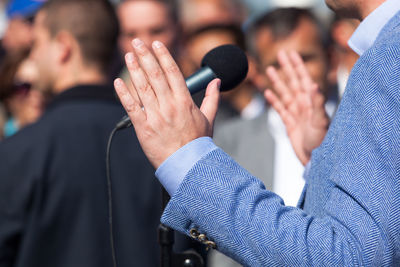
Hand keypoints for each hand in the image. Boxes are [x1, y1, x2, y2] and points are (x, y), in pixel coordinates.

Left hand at [114, 39, 220, 168]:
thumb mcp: (209, 119)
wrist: (188, 166)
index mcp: (185, 102)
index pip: (173, 73)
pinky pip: (132, 108)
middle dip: (146, 57)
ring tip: (129, 55)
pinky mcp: (144, 127)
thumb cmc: (198, 144)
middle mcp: (170, 106)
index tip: (156, 44)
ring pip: (143, 88)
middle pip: (156, 76)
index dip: (163, 56)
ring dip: (135, 69)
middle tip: (137, 42)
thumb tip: (216, 81)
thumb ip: (212, 98)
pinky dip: (124, 94)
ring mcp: (156, 116)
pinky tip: (118, 81)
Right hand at [264, 50, 328, 164]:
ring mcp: (296, 114)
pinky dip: (274, 100)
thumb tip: (313, 84)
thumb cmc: (322, 141)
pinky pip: (280, 109)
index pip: (303, 78)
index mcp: (311, 101)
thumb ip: (317, 103)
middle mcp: (303, 105)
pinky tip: (268, 93)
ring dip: (277, 81)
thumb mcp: (321, 121)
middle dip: (286, 68)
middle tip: (280, 54)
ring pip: (284, 93)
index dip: (297, 65)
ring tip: (270, 69)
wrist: (316, 160)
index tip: (291, 53)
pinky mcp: (289, 124)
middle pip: (292, 82)